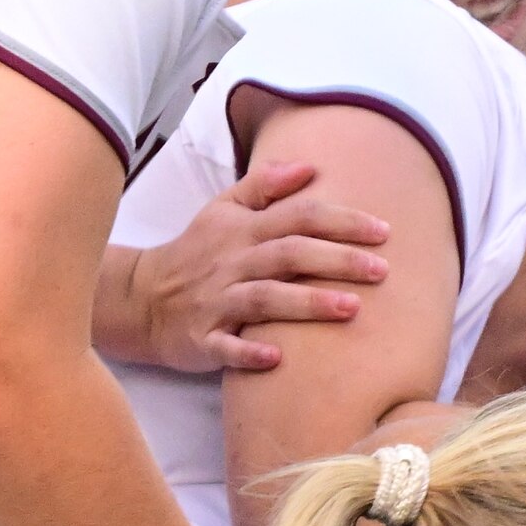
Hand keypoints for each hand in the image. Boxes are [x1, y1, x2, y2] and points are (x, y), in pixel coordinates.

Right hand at [107, 159, 391, 375]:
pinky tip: (279, 360)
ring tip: (351, 308)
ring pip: (264, 299)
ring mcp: (216, 302)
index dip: (341, 221)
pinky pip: (225, 346)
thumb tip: (310, 165)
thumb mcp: (222, 209)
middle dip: (336, 259)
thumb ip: (265, 185)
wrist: (141, 299)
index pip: (298, 217)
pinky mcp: (201, 338)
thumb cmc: (195, 252)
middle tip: (382, 269)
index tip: (384, 230)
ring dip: (306, 302)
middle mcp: (233, 263)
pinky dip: (248, 352)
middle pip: (289, 254)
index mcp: (243, 230)